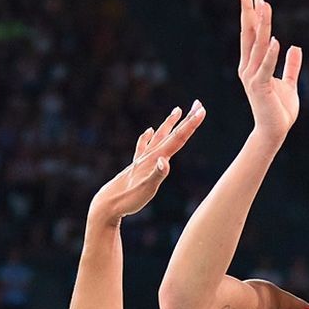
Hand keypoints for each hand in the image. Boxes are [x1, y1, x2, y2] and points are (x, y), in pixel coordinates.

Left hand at [89, 102, 205, 222]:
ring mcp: (142, 159)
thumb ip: (157, 175)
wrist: (106, 204)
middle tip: (198, 104)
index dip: (191, 125)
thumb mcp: (146, 190)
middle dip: (187, 120)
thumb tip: (166, 161)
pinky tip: (148, 131)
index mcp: (155, 159)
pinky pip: (143, 146)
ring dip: (169, 123)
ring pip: (159, 136)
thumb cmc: (128, 199)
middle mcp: (150, 155)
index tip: (202, 110)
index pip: (178, 139)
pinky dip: (147, 137)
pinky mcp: (135, 166)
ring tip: (177, 110)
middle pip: (172, 134)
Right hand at [236, 0, 301, 140]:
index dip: (252, 15)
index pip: (251, 35)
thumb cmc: (279, 110)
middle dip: (248, 12)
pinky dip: (271, 54)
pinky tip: (276, 39)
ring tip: (264, 6)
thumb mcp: (288, 84)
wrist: (274, 132)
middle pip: (249, 34)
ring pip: (258, 45)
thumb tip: (295, 47)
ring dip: (262, 25)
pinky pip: (267, 67)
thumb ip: (290, 66)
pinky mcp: (260, 87)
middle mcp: (248, 68)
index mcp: (253, 66)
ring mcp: (252, 77)